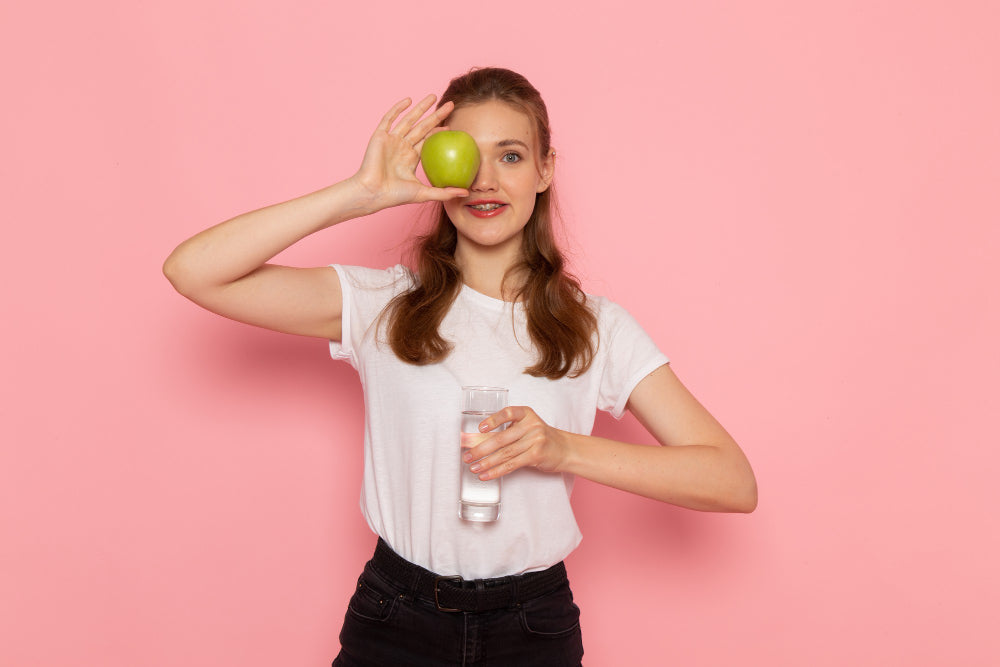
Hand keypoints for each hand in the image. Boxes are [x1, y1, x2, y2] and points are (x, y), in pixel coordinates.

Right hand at [350, 94, 468, 211]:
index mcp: (410, 158)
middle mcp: (402, 146)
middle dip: (436, 115)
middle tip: (450, 105)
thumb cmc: (395, 196)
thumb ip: (444, 193)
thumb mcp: (423, 193)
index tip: (451, 126)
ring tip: (433, 96)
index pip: (428, 140)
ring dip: (420, 107)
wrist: (372, 192)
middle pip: (422, 126)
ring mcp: (391, 140)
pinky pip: (389, 119)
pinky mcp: (380, 136)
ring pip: (409, 119)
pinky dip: (397, 109)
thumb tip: (467, 193)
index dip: (438, 132)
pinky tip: (409, 100)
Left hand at [462, 407, 570, 479]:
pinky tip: (486, 475)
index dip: (493, 420)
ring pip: (505, 454)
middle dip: (481, 449)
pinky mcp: (536, 455)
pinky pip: (512, 465)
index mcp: (526, 414)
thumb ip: (502, 431)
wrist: (565, 449)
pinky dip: (496, 471)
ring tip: (473, 468)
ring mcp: (535, 440)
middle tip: (467, 456)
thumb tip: (470, 438)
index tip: (481, 428)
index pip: (508, 413)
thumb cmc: (540, 438)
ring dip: (486, 463)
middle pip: (501, 438)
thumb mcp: (525, 428)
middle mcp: (531, 425)